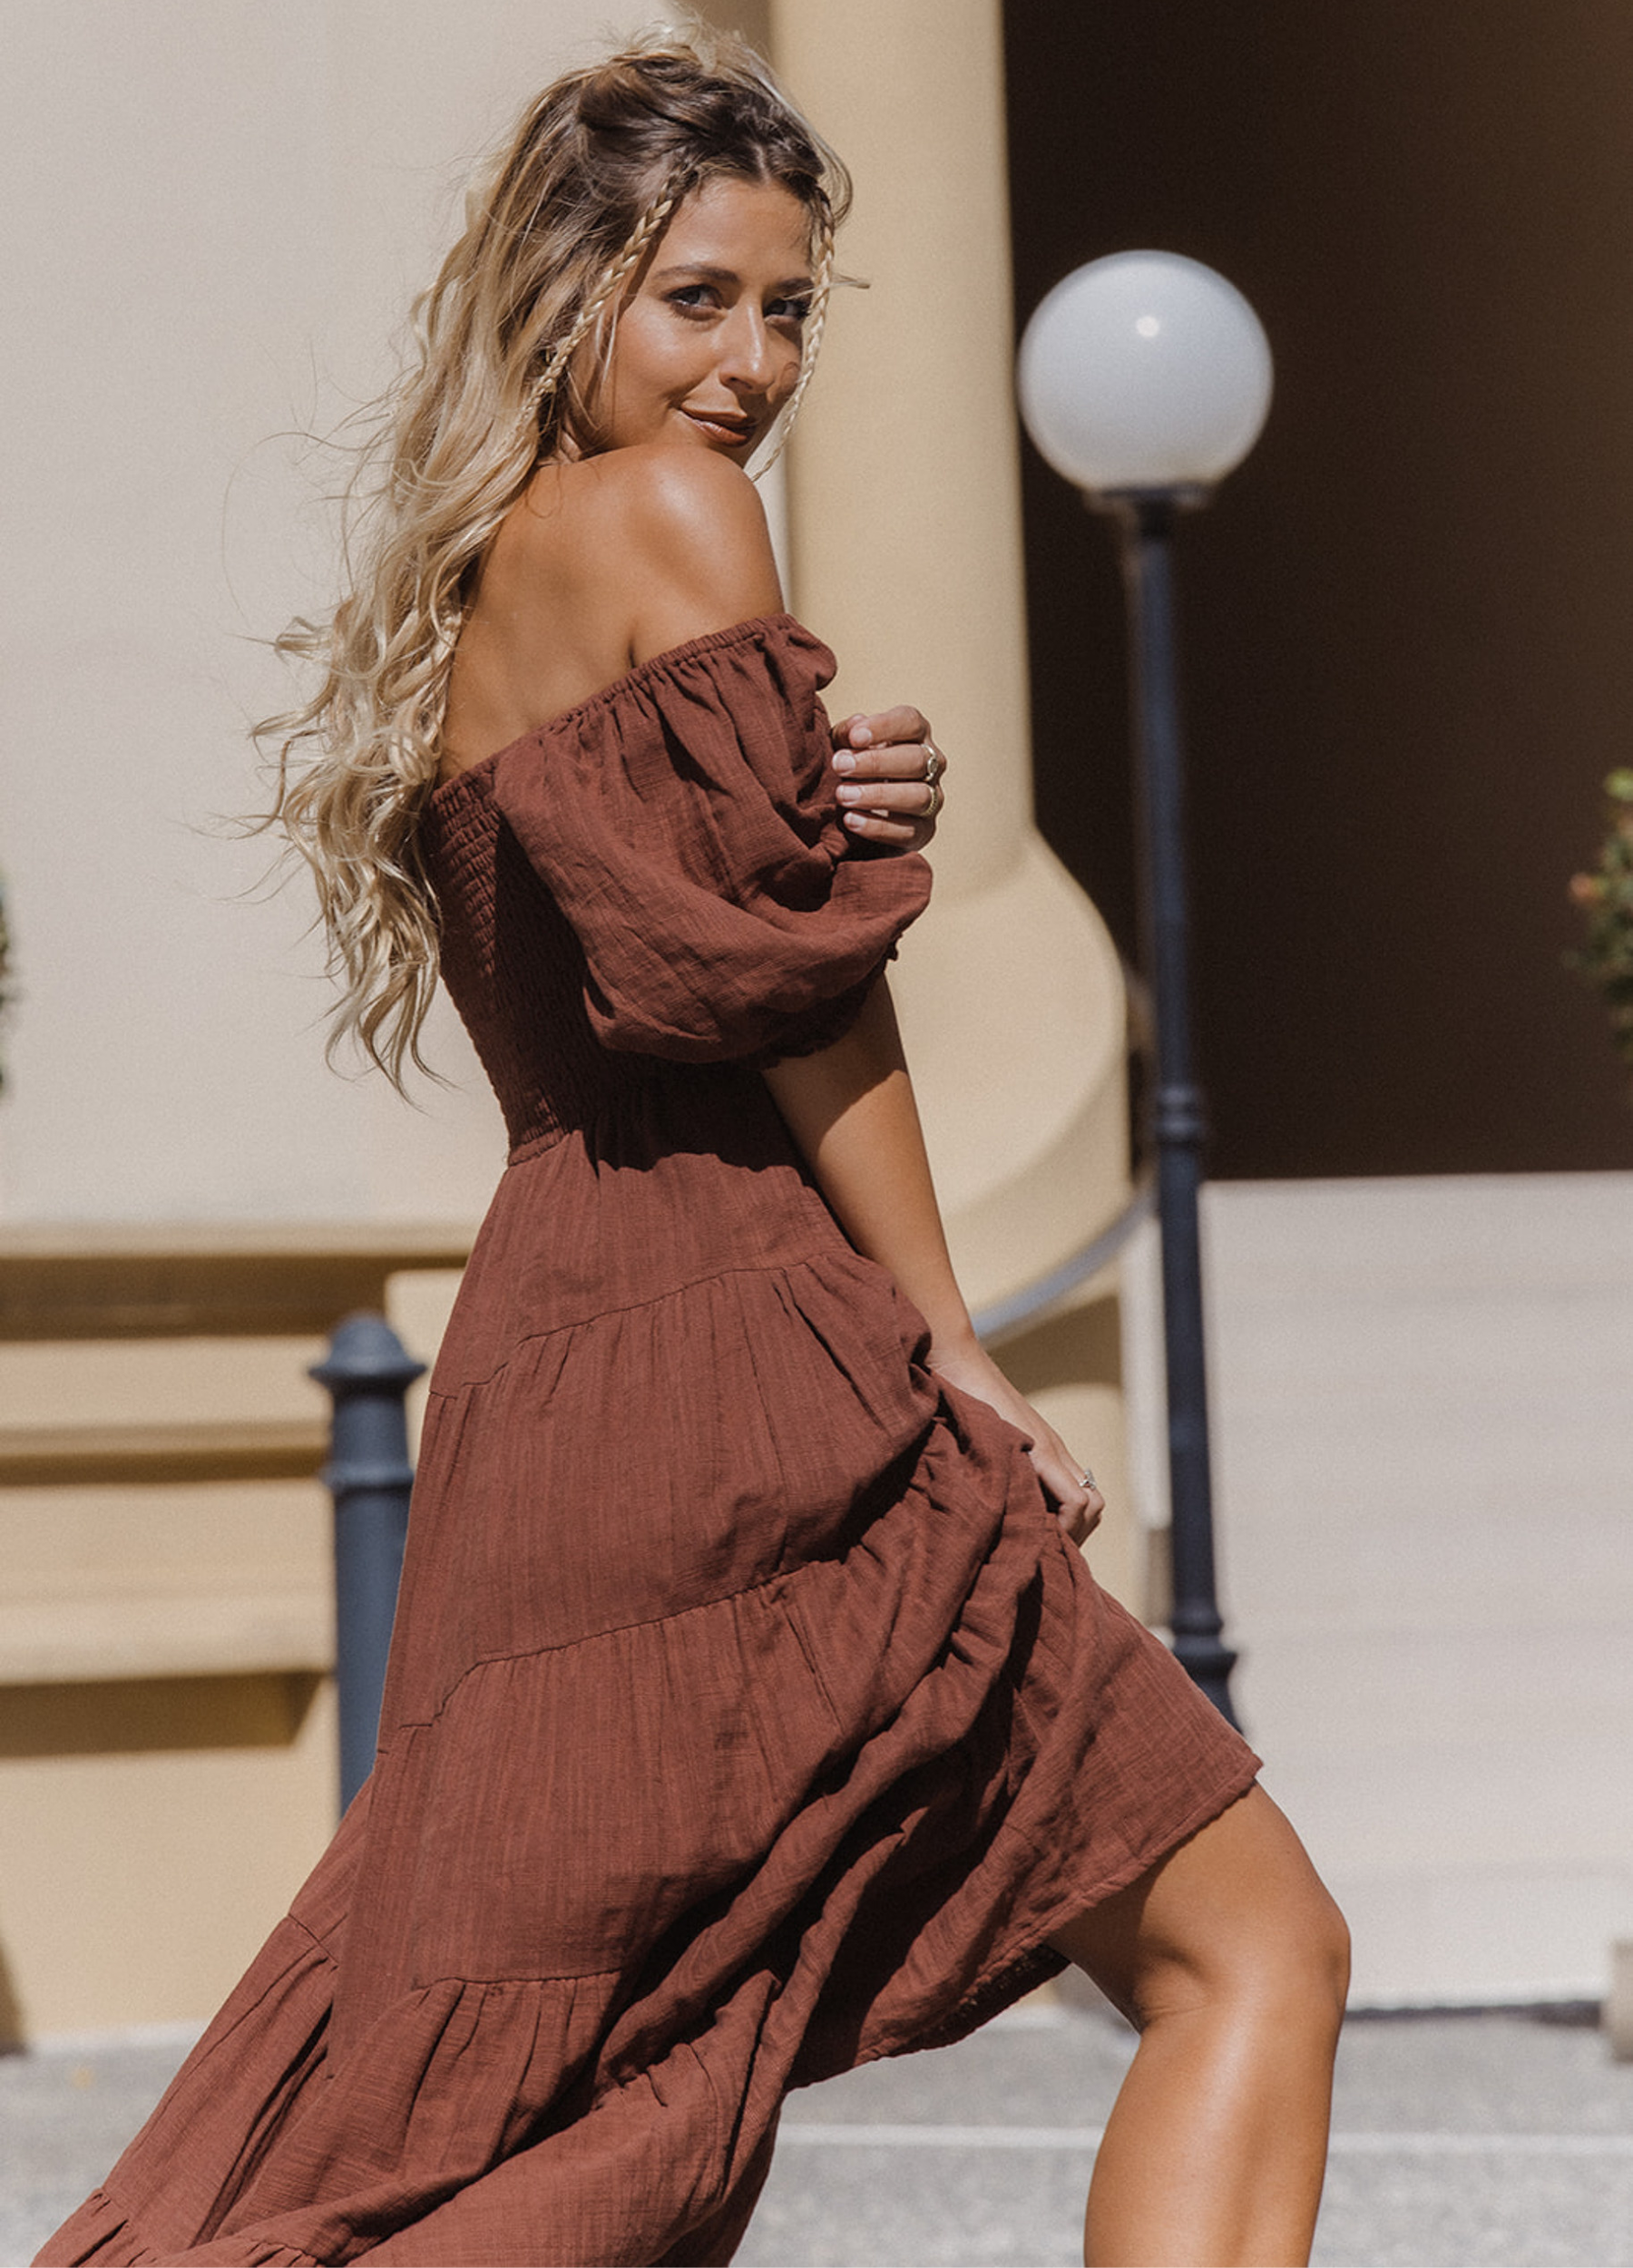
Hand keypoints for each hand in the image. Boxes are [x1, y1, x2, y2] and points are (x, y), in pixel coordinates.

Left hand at [830, 706, 947, 850]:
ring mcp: (932, 799)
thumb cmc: (854, 768)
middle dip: (876, 763)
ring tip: (842, 795)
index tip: (854, 737)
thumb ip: (846, 733)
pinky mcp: (924, 831)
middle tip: (840, 766)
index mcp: (915, 735)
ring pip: (918, 796)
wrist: (860, 811)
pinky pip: (908, 831)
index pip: (910, 722)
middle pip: (916, 759)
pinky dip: (878, 826)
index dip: (884, 727)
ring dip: (878, 795)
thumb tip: (855, 726)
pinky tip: (851, 819)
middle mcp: (932, 764)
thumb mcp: (844, 745)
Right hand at [926, 1340, 1104, 1544]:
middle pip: (1094, 1507)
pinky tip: (1036, 1528)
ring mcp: (1052, 1451)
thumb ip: (992, 1463)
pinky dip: (1066, 1521)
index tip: (1038, 1545)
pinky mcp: (1041, 1451)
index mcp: (1044, 1452)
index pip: (1080, 1500)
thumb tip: (980, 1499)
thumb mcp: (979, 1439)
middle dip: (1073, 1535)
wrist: (955, 1360)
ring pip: (1092, 1506)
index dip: (1067, 1528)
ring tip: (1037, 1541)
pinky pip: (1076, 1499)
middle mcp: (1055, 1452)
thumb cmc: (957, 1395)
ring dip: (1071, 1531)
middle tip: (1041, 1550)